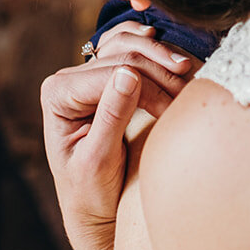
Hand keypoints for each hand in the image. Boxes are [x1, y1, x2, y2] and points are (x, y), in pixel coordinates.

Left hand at [41, 23, 200, 249]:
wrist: (94, 205)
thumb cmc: (91, 191)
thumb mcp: (98, 160)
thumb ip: (111, 117)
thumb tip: (128, 74)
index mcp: (59, 94)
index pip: (111, 74)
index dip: (147, 86)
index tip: (173, 108)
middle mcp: (69, 78)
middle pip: (123, 55)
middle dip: (160, 70)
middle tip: (191, 87)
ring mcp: (87, 73)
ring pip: (130, 44)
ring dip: (162, 56)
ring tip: (189, 71)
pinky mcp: (105, 75)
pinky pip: (129, 44)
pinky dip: (152, 46)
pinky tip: (170, 52)